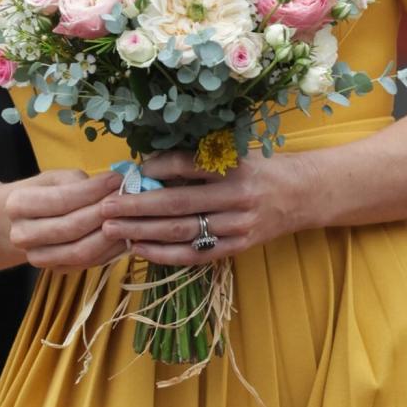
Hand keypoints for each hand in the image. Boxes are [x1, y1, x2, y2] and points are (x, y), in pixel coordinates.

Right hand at [5, 168, 125, 271]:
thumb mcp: (54, 179)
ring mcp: (38, 257)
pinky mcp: (55, 270)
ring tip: (127, 218)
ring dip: (109, 235)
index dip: (92, 191)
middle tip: (126, 200)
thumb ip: (78, 182)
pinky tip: (122, 235)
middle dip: (103, 213)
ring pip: (81, 251)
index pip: (62, 200)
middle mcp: (23, 235)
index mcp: (18, 205)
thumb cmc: (43, 193)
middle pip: (71, 228)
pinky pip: (88, 264)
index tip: (116, 179)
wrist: (20, 222)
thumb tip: (111, 187)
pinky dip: (109, 250)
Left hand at [100, 150, 309, 264]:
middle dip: (137, 206)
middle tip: (105, 207)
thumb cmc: (258, 168)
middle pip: (178, 203)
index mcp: (233, 166)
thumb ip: (196, 160)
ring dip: (143, 231)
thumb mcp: (234, 153)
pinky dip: (164, 253)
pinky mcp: (237, 247)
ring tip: (113, 229)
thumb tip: (147, 166)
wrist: (301, 194)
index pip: (186, 165)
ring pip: (183, 231)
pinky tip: (140, 248)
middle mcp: (236, 196)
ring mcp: (237, 225)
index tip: (130, 172)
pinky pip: (195, 254)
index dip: (155, 168)